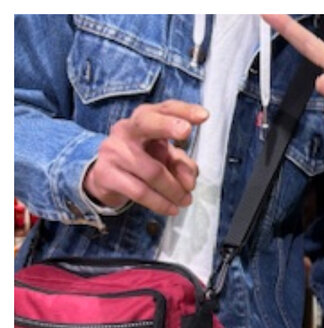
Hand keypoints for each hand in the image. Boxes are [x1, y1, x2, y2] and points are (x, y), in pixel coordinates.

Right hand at [84, 100, 207, 215]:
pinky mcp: (107, 175)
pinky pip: (140, 192)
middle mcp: (126, 130)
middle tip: (186, 131)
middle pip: (146, 122)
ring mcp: (114, 151)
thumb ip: (181, 164)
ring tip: (185, 200)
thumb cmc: (142, 163)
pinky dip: (161, 203)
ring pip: (153, 171)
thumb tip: (189, 182)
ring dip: (174, 190)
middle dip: (167, 125)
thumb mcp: (165, 159)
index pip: (164, 109)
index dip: (184, 110)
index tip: (204, 115)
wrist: (106, 179)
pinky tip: (172, 209)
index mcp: (144, 120)